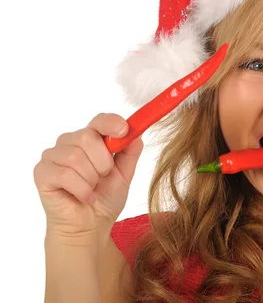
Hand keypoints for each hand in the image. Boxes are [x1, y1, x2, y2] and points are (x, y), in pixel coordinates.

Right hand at [33, 113, 143, 238]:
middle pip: (87, 137)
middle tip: (103, 177)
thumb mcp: (125, 173)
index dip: (111, 123)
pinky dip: (81, 189)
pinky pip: (65, 174)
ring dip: (91, 179)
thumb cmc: (106, 197)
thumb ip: (131, 151)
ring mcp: (53, 156)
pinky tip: (84, 196)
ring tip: (92, 188)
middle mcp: (70, 142)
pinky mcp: (42, 172)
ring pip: (76, 157)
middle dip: (103, 162)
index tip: (123, 131)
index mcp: (91, 138)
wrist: (90, 226)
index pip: (99, 120)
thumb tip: (137, 132)